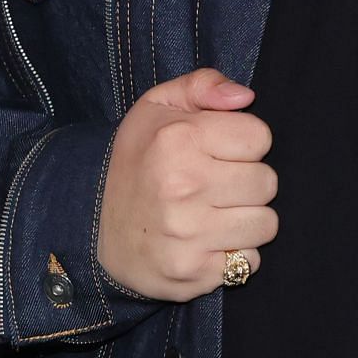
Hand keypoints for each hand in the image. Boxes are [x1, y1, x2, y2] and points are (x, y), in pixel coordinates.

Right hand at [97, 67, 277, 301]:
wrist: (90, 227)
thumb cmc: (136, 160)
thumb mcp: (158, 106)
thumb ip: (204, 85)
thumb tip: (246, 96)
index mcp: (179, 139)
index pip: (260, 137)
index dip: (245, 142)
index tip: (221, 150)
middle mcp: (183, 186)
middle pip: (267, 182)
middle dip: (249, 181)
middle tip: (218, 184)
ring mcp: (188, 234)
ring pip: (266, 224)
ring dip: (248, 219)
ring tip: (217, 213)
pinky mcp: (192, 273)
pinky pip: (249, 261)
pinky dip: (236, 253)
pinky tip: (209, 242)